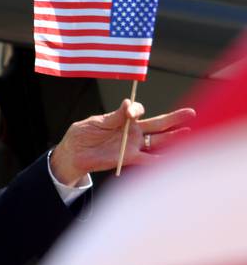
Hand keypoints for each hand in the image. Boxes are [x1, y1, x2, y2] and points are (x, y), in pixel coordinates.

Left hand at [50, 99, 195, 184]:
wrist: (73, 154)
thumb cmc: (82, 135)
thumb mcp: (96, 122)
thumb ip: (114, 116)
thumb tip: (129, 104)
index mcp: (123, 119)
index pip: (138, 111)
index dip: (136, 109)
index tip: (130, 112)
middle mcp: (132, 132)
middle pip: (157, 124)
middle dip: (174, 119)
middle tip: (191, 113)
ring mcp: (133, 146)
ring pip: (157, 141)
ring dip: (174, 138)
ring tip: (190, 132)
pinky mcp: (129, 159)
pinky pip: (148, 159)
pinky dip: (160, 160)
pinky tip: (174, 158)